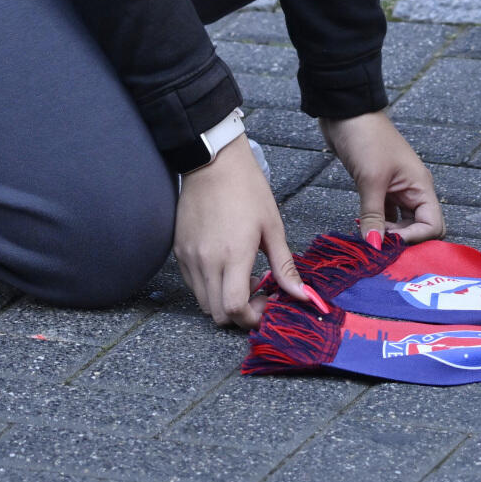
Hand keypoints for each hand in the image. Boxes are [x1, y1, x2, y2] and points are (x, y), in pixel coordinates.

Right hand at [173, 138, 317, 327]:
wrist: (213, 164)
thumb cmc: (248, 191)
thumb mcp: (273, 228)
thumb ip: (284, 266)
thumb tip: (302, 295)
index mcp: (233, 256)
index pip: (234, 309)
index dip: (252, 317)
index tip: (267, 303)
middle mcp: (206, 262)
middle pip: (217, 314)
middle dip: (240, 313)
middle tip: (259, 291)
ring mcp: (189, 258)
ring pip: (203, 302)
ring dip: (224, 301)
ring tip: (243, 277)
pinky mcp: (179, 251)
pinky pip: (192, 284)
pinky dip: (210, 287)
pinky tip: (225, 267)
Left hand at [322, 111, 443, 246]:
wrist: (347, 113)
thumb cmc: (367, 139)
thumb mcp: (371, 180)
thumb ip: (374, 216)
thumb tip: (375, 247)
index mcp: (421, 186)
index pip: (433, 225)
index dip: (415, 239)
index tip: (390, 243)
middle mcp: (414, 190)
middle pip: (419, 226)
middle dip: (402, 239)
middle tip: (377, 244)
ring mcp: (397, 189)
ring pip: (402, 221)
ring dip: (388, 233)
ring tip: (368, 236)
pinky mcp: (381, 188)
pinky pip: (386, 214)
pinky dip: (377, 223)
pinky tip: (364, 227)